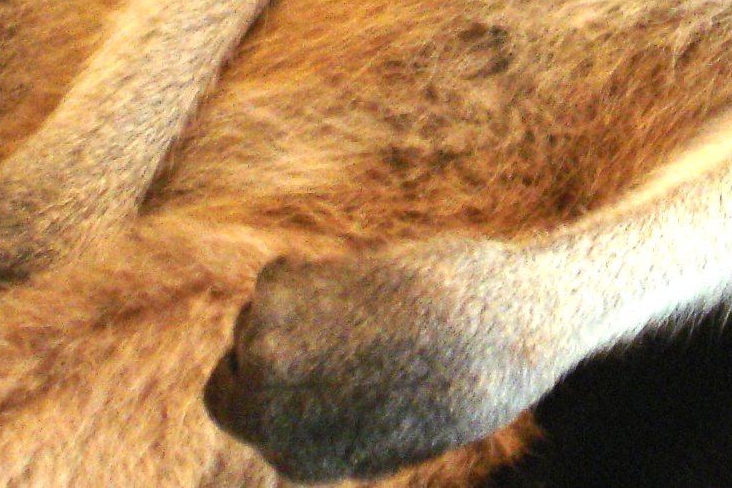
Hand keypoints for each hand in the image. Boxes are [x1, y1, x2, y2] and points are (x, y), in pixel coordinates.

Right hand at [203, 248, 540, 483]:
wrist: (498, 325)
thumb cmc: (466, 377)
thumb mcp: (398, 438)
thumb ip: (339, 440)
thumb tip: (297, 447)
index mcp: (298, 459)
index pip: (244, 417)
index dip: (276, 388)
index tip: (317, 361)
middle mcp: (267, 414)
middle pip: (232, 371)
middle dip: (265, 351)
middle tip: (332, 327)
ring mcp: (265, 353)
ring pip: (258, 316)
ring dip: (304, 307)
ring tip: (375, 310)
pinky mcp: (278, 293)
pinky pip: (281, 275)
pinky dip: (319, 272)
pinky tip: (371, 281)